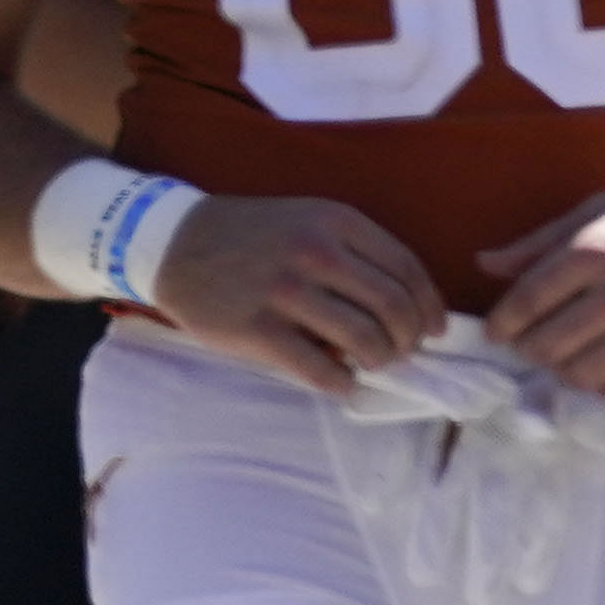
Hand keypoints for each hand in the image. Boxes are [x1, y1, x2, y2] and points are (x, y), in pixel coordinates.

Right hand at [152, 194, 441, 396]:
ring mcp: (284, 291)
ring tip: (371, 364)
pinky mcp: (256, 329)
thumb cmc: (251, 236)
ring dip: (380, 361)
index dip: (429, 308)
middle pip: (394, 308)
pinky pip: (320, 370)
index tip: (434, 330)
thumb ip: (355, 254)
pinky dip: (342, 383)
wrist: (170, 241)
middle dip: (408, 339)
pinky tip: (340, 381)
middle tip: (401, 352)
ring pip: (365, 340)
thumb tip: (408, 308)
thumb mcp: (308, 221)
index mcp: (336, 222)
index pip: (407, 270)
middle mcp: (315, 252)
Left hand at [483, 172, 604, 402]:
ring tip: (570, 353)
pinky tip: (604, 362)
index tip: (496, 331)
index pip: (528, 303)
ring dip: (565, 369)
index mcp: (595, 252)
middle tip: (534, 342)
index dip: (502, 324)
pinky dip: (603, 382)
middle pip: (547, 347)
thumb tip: (484, 265)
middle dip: (530, 348)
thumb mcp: (599, 209)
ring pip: (580, 375)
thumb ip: (540, 242)